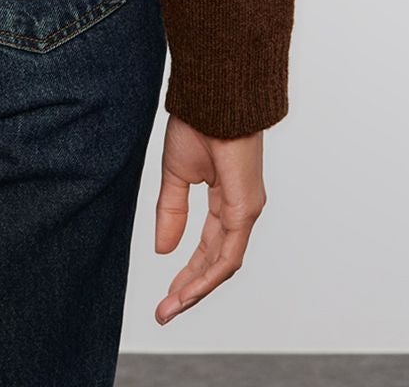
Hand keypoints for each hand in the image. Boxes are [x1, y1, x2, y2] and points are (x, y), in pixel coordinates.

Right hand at [153, 113, 266, 322]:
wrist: (212, 97)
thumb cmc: (199, 122)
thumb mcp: (176, 174)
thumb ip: (171, 212)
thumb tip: (163, 249)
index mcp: (225, 200)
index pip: (208, 247)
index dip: (188, 271)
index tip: (166, 294)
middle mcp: (239, 210)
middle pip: (216, 262)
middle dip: (190, 288)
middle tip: (165, 312)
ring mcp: (245, 210)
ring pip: (224, 264)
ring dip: (197, 288)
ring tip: (171, 307)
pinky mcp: (245, 208)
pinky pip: (229, 253)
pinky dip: (209, 275)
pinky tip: (189, 289)